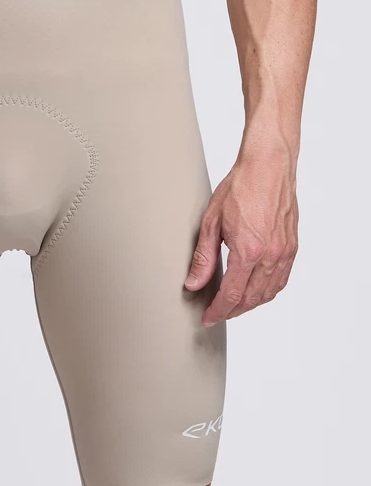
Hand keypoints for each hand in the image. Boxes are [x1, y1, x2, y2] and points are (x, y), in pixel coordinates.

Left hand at [185, 149, 298, 326]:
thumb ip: (204, 257)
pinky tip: (254, 291)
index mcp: (249, 251)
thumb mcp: (211, 222)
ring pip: (268, 292)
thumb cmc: (240, 187)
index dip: (218, 311)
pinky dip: (266, 291)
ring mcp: (285, 252)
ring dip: (250, 304)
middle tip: (216, 315)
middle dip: (232, 311)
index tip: (207, 318)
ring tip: (232, 307)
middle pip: (251, 298)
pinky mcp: (292, 247)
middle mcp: (271, 256)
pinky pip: (281, 279)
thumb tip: (194, 283)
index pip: (232, 294)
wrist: (269, 167)